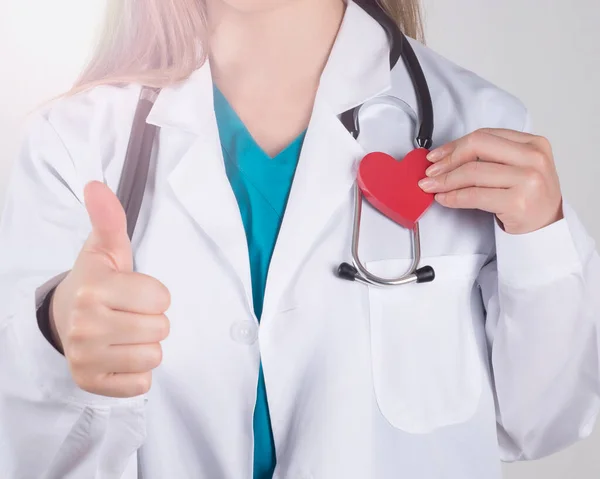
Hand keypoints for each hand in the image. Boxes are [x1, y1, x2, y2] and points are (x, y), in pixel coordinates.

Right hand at [50, 181, 170, 397]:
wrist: (65, 318)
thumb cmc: (96, 282)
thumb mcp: (106, 249)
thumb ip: (109, 219)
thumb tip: (96, 185)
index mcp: (94, 289)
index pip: (161, 298)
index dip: (154, 294)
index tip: (133, 291)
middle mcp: (85, 325)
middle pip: (161, 329)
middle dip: (152, 320)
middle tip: (128, 313)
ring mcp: (85, 357)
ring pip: (154, 357)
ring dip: (146, 346)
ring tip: (124, 333)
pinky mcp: (90, 383)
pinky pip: (141, 384)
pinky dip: (136, 372)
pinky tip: (119, 356)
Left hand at [417, 129, 563, 234]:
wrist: (546, 229)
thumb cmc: (528, 198)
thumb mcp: (518, 168)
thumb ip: (491, 157)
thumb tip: (445, 156)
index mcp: (533, 143)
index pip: (484, 135)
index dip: (454, 145)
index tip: (436, 156)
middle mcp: (533, 158)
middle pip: (477, 147)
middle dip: (447, 160)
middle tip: (430, 172)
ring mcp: (528, 179)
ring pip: (473, 172)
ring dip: (445, 180)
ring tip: (431, 187)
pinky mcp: (518, 201)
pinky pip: (475, 195)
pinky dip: (454, 197)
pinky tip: (444, 199)